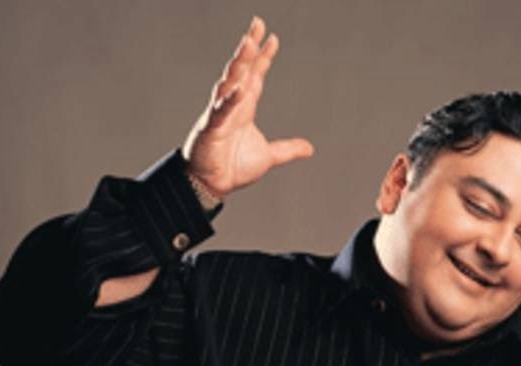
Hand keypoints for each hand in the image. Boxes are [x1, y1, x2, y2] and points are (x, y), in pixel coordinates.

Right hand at [181, 16, 314, 198]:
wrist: (212, 185)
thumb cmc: (233, 168)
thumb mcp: (268, 157)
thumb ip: (287, 150)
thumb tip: (309, 148)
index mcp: (244, 109)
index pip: (255, 77)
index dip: (263, 58)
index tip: (272, 38)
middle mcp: (232, 106)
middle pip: (242, 71)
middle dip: (249, 49)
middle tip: (257, 25)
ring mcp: (220, 115)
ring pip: (229, 83)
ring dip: (239, 65)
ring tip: (247, 45)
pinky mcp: (211, 129)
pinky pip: (220, 112)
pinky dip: (228, 101)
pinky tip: (238, 89)